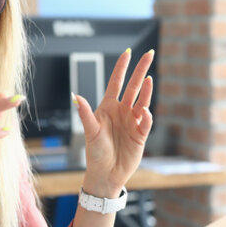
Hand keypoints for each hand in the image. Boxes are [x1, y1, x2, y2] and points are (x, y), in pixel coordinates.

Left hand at [75, 49, 154, 196]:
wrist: (106, 174)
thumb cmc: (95, 153)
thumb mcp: (90, 132)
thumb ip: (85, 114)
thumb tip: (76, 96)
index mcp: (108, 107)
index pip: (116, 82)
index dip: (122, 67)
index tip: (128, 52)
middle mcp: (122, 111)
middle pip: (133, 86)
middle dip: (140, 70)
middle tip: (149, 54)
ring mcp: (132, 121)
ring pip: (142, 100)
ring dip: (146, 90)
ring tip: (149, 79)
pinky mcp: (141, 134)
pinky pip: (146, 121)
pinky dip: (147, 115)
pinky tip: (144, 111)